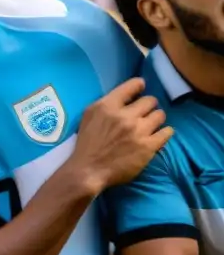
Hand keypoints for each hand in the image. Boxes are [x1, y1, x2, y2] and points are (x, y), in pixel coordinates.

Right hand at [72, 78, 172, 192]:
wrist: (89, 170)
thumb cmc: (87, 143)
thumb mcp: (89, 116)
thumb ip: (107, 104)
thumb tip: (127, 97)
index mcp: (108, 106)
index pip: (133, 85)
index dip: (138, 86)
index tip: (140, 90)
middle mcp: (125, 116)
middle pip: (150, 100)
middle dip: (148, 106)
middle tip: (143, 114)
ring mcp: (139, 131)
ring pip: (160, 114)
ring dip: (156, 119)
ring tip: (150, 126)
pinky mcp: (149, 146)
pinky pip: (167, 132)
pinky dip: (164, 132)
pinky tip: (157, 136)